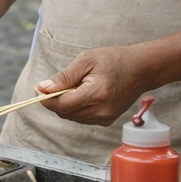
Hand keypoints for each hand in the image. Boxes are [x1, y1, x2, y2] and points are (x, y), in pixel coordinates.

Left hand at [36, 45, 155, 125]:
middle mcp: (101, 111)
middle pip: (65, 112)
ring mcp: (105, 118)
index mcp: (96, 94)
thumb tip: (43, 88)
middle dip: (54, 100)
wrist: (142, 69)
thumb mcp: (86, 60)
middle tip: (55, 84)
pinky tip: (83, 94)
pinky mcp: (106, 121)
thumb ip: (64, 77)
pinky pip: (81, 118)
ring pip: (71, 116)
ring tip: (75, 86)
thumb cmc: (114, 60)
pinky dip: (76, 108)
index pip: (62, 105)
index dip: (46, 99)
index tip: (38, 89)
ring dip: (65, 104)